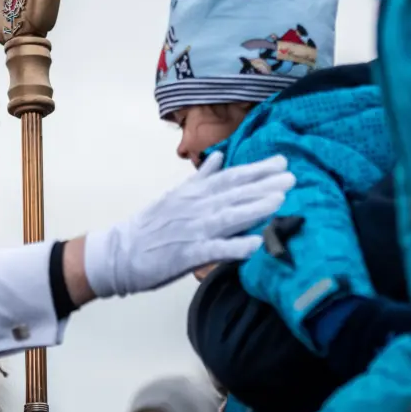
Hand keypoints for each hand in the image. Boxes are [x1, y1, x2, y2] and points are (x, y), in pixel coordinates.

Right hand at [84, 153, 293, 297]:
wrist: (119, 252)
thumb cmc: (150, 226)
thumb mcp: (175, 195)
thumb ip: (200, 179)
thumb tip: (219, 156)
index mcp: (194, 193)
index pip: (230, 177)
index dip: (257, 169)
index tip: (281, 162)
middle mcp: (196, 208)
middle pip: (234, 193)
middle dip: (264, 184)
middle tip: (291, 177)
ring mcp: (192, 230)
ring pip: (228, 216)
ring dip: (254, 208)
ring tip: (279, 201)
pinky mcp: (187, 254)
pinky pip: (215, 250)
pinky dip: (236, 247)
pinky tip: (256, 245)